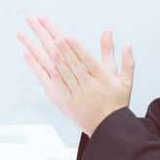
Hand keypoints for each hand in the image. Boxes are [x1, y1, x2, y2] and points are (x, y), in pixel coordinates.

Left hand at [18, 15, 133, 133]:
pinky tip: (35, 61)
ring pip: (59, 71)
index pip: (87, 60)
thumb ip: (123, 59)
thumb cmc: (116, 103)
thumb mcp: (125, 80)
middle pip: (69, 62)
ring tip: (36, 42)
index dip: (75, 48)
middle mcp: (87, 86)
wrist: (108, 129)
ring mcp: (75, 94)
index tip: (66, 36)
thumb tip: (120, 39)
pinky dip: (43, 73)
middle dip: (57, 44)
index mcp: (102, 78)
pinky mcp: (65, 102)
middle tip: (46, 31)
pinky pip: (52, 85)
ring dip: (46, 56)